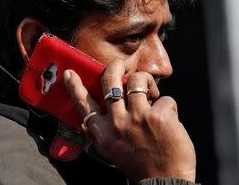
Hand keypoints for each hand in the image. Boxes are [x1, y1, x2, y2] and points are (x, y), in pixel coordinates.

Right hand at [63, 59, 195, 182]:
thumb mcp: (115, 150)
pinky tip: (170, 121)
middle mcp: (118, 122)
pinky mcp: (159, 115)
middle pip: (110, 81)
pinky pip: (165, 99)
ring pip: (138, 80)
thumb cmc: (141, 166)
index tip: (69, 73)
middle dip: (116, 67)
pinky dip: (168, 107)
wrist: (165, 183)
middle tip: (122, 66)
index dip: (75, 87)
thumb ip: (110, 129)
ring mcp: (138, 117)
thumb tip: (113, 106)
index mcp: (104, 133)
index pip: (85, 105)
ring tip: (152, 94)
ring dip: (147, 83)